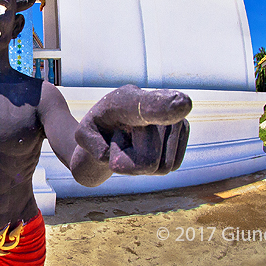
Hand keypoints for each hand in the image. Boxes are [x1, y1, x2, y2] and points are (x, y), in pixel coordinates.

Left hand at [75, 85, 190, 175]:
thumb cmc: (96, 130)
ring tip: (131, 141)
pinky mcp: (183, 129)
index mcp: (125, 100)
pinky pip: (169, 166)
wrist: (112, 126)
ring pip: (159, 166)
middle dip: (127, 162)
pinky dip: (152, 164)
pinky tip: (144, 145)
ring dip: (139, 163)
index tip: (182, 104)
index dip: (163, 107)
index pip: (147, 105)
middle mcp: (155, 101)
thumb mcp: (82, 135)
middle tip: (118, 141)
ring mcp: (173, 114)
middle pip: (147, 160)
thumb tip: (127, 161)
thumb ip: (94, 146)